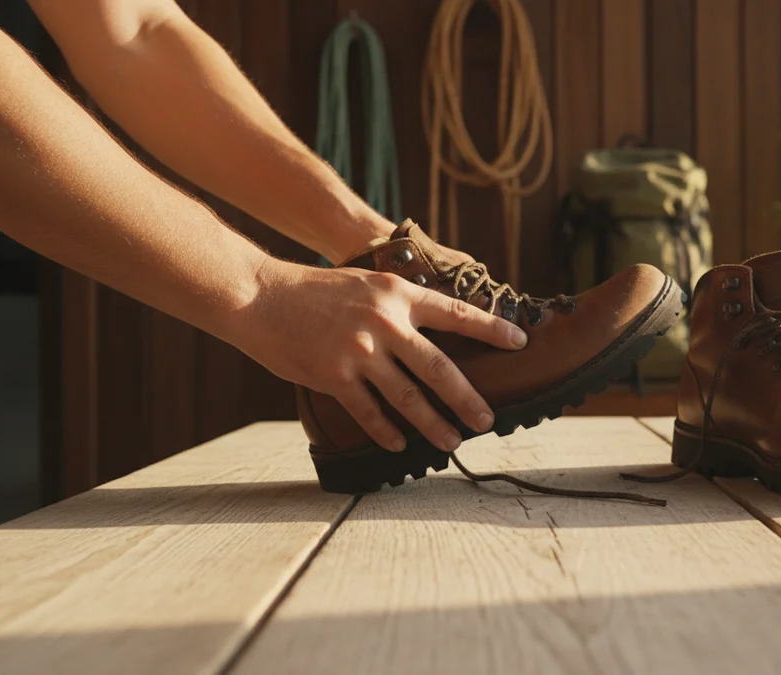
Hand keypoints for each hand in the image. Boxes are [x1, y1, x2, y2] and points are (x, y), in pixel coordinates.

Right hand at [231, 259, 527, 451]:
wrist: (260, 295)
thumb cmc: (314, 290)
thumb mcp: (365, 283)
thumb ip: (398, 306)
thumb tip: (432, 332)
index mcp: (397, 294)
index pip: (456, 313)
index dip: (491, 329)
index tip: (519, 342)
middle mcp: (384, 322)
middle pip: (439, 368)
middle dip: (467, 398)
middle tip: (488, 420)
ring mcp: (359, 351)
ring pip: (408, 397)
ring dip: (433, 424)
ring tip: (452, 441)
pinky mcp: (334, 375)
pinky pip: (368, 412)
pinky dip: (386, 432)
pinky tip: (398, 446)